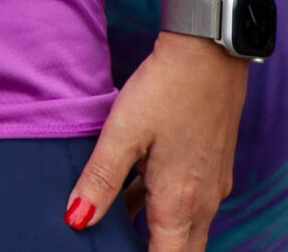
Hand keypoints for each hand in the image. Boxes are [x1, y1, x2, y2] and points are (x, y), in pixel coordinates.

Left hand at [64, 35, 244, 248]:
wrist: (208, 56)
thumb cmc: (165, 91)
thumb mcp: (123, 133)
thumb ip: (101, 179)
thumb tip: (77, 220)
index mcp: (180, 202)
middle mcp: (203, 202)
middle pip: (181, 249)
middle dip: (151, 251)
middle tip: (112, 243)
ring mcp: (211, 185)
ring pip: (185, 228)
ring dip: (155, 233)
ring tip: (114, 228)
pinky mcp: (210, 168)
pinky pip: (188, 204)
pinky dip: (162, 210)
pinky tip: (131, 195)